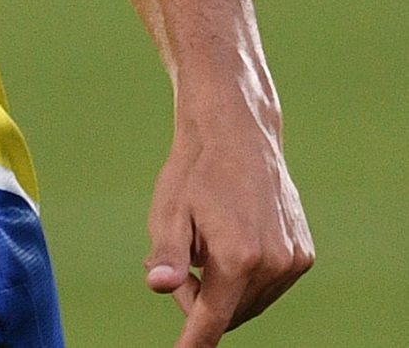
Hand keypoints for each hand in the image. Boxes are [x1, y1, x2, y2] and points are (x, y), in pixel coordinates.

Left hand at [144, 99, 313, 346]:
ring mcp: (293, 261)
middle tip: (182, 258)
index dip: (195, 341)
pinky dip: (247, 275)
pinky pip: (269, 285)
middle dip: (200, 298)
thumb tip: (158, 287)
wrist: (237, 135)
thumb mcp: (169, 212)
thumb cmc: (194, 172)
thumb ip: (168, 257)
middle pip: (228, 312)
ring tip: (207, 242)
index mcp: (237, 257)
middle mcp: (273, 264)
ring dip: (224, 286)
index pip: (213, 319)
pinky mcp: (304, 254)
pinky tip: (232, 237)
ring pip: (249, 301)